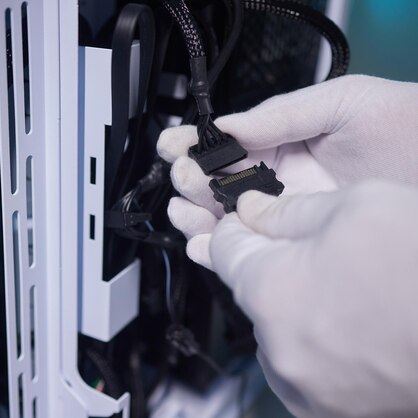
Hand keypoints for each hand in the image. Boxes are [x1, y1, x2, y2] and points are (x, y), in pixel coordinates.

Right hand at [157, 75, 417, 237]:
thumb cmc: (408, 127)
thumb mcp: (343, 101)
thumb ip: (281, 113)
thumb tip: (227, 124)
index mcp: (283, 142)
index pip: (226, 145)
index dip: (193, 145)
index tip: (173, 147)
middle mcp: (279, 181)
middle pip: (215, 185)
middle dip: (190, 181)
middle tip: (187, 178)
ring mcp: (284, 216)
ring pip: (223, 220)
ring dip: (195, 216)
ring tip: (187, 211)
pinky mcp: (294, 246)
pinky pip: (246, 251)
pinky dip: (217, 251)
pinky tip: (203, 244)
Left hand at [198, 181, 417, 417]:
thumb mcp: (359, 206)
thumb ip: (288, 210)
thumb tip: (251, 211)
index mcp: (271, 291)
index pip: (222, 250)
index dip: (235, 227)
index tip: (247, 220)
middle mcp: (278, 349)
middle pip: (251, 292)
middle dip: (272, 266)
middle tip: (314, 251)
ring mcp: (307, 388)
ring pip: (276, 331)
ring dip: (295, 307)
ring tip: (347, 291)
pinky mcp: (334, 411)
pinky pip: (304, 365)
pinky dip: (317, 342)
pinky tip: (356, 323)